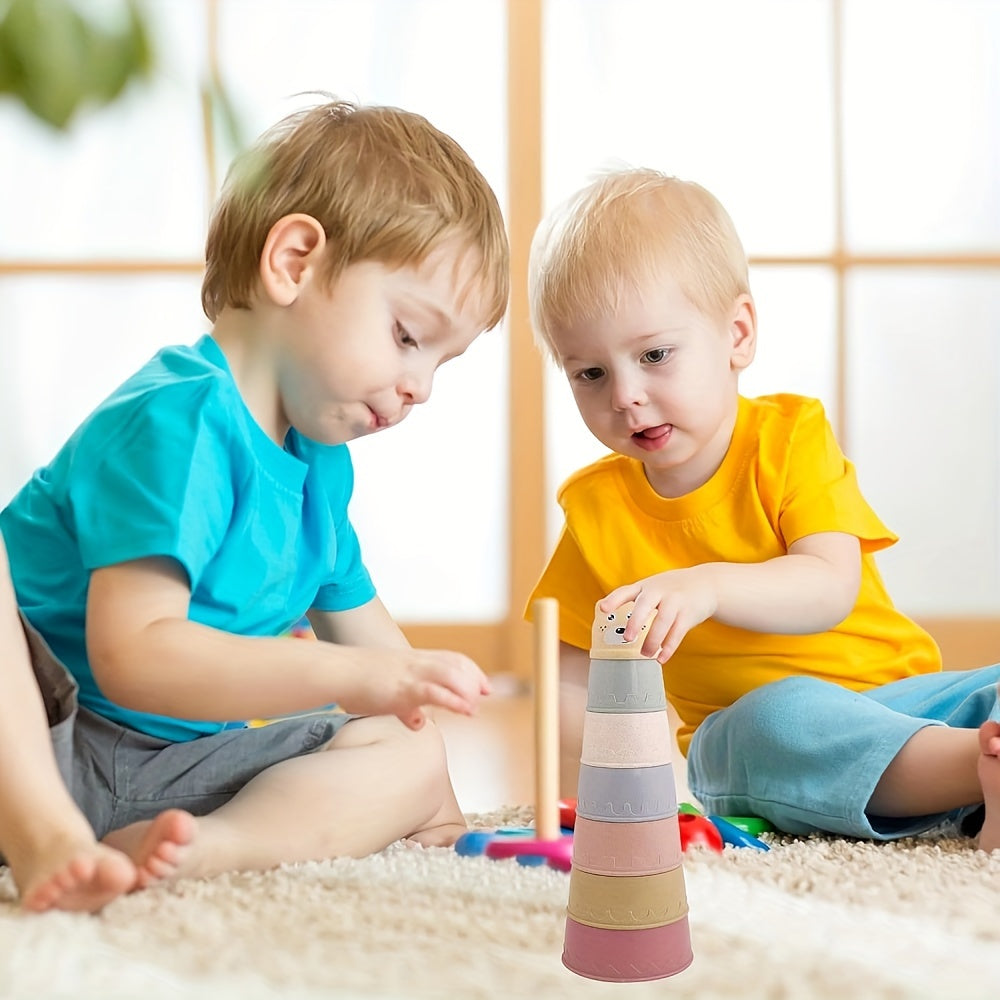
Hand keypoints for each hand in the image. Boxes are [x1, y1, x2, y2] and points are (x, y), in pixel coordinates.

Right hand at [338, 647, 490, 729]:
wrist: (338, 671)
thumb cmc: (357, 681)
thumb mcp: (387, 692)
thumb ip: (406, 706)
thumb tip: (418, 721)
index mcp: (413, 660)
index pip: (450, 659)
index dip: (469, 670)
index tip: (483, 684)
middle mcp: (416, 663)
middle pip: (455, 664)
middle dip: (474, 678)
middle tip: (487, 692)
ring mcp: (411, 673)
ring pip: (451, 675)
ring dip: (468, 690)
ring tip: (475, 708)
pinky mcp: (404, 688)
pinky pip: (435, 692)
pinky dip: (454, 700)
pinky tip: (465, 710)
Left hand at [599, 567, 718, 662]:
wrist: (706, 583)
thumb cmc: (672, 589)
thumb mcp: (653, 587)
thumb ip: (634, 598)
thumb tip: (604, 610)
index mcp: (646, 586)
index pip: (626, 591)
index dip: (614, 600)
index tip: (603, 608)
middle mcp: (659, 591)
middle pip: (645, 604)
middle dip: (636, 621)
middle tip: (627, 638)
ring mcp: (675, 601)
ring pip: (662, 621)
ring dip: (653, 640)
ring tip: (645, 654)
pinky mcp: (689, 613)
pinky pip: (678, 632)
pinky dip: (669, 646)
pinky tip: (661, 657)